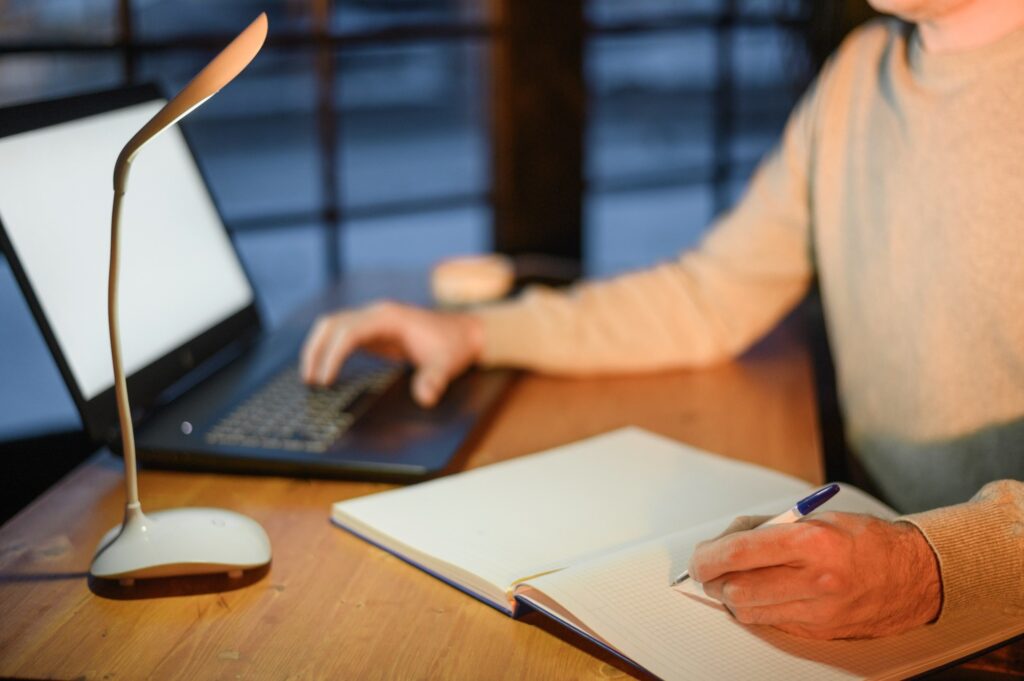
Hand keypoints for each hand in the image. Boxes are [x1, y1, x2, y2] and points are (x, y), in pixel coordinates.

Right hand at [300, 301, 483, 406]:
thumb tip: (425, 398)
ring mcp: (373, 320)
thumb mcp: (447, 364)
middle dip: (316, 351)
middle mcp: (377, 314)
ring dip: (317, 348)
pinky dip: (329, 349)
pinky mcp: (373, 331)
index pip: (350, 331)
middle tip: (309, 381)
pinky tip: (325, 371)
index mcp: (389, 317)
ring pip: (333, 326)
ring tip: (309, 377)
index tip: (325, 379)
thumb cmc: (454, 345)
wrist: (465, 331)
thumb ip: (434, 380)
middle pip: (333, 324)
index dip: (333, 354)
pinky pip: (342, 335)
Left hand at [687, 512, 941, 638]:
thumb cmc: (862, 540)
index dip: (708, 557)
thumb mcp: (814, 518)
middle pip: (737, 588)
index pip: (739, 553)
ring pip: (749, 611)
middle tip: (709, 570)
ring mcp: (818, 611)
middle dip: (714, 580)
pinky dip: (758, 609)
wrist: (913, 574)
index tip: (698, 558)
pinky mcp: (820, 631)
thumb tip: (723, 542)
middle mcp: (815, 580)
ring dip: (732, 597)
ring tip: (735, 581)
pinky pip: (771, 623)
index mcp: (812, 542)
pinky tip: (764, 594)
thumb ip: (765, 529)